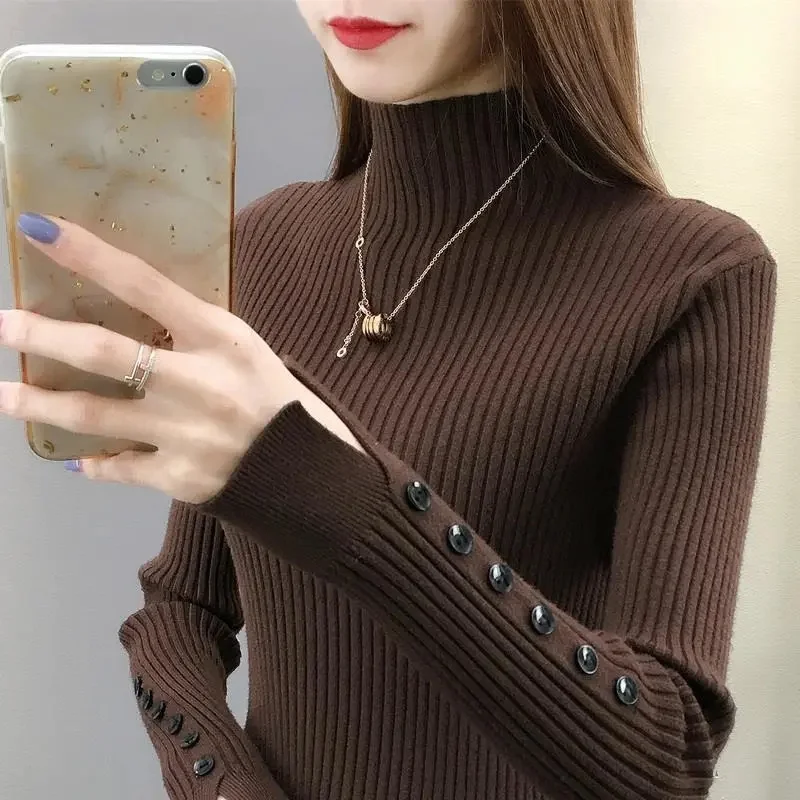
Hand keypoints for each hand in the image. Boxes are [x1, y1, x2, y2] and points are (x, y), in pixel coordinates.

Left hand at [0, 213, 303, 503]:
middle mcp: (197, 382)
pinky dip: (93, 462)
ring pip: (93, 414)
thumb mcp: (240, 346)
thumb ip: (189, 328)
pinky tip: (76, 459)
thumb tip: (125, 306)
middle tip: (0, 326)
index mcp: (219, 338)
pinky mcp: (178, 476)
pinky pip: (119, 467)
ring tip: (4, 395)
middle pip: (102, 353)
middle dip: (40, 336)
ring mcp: (184, 432)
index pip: (144, 285)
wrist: (305, 467)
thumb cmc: (270, 394)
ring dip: (39, 403)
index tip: (37, 229)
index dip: (89, 256)